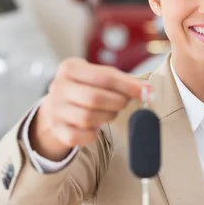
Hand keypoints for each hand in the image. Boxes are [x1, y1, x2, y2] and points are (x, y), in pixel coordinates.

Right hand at [30, 57, 145, 160]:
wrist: (56, 108)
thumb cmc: (86, 89)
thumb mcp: (99, 77)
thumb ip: (122, 81)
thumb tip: (148, 90)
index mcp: (70, 68)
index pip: (105, 77)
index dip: (129, 86)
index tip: (147, 92)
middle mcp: (58, 87)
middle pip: (95, 98)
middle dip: (117, 103)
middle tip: (123, 103)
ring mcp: (55, 109)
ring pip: (88, 118)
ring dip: (107, 117)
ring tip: (110, 112)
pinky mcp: (57, 130)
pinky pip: (81, 136)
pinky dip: (93, 134)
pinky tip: (95, 127)